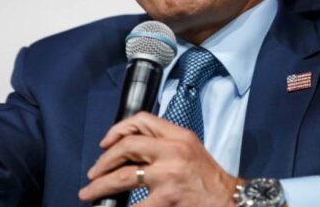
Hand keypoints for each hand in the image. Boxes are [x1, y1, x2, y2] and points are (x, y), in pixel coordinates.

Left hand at [79, 112, 241, 206]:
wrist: (230, 201)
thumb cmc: (209, 179)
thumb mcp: (190, 149)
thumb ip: (164, 143)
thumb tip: (127, 148)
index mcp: (179, 137)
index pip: (142, 121)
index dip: (118, 129)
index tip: (105, 143)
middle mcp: (174, 152)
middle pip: (127, 147)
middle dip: (104, 160)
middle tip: (93, 173)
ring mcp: (169, 176)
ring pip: (124, 176)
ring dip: (101, 185)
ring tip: (89, 193)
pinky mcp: (167, 199)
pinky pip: (134, 206)